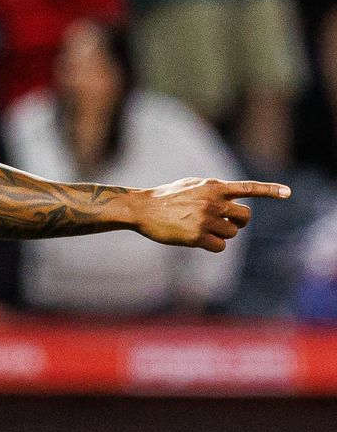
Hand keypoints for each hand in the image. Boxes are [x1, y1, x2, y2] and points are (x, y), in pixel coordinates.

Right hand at [132, 178, 289, 251]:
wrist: (142, 208)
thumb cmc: (166, 197)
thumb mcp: (192, 185)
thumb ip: (213, 191)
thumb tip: (231, 202)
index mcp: (213, 187)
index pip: (247, 188)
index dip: (270, 191)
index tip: (288, 193)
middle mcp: (212, 202)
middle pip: (245, 217)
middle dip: (239, 223)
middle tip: (227, 223)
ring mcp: (205, 219)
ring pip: (232, 233)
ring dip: (221, 234)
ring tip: (201, 228)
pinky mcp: (197, 236)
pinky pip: (220, 246)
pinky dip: (213, 245)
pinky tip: (197, 239)